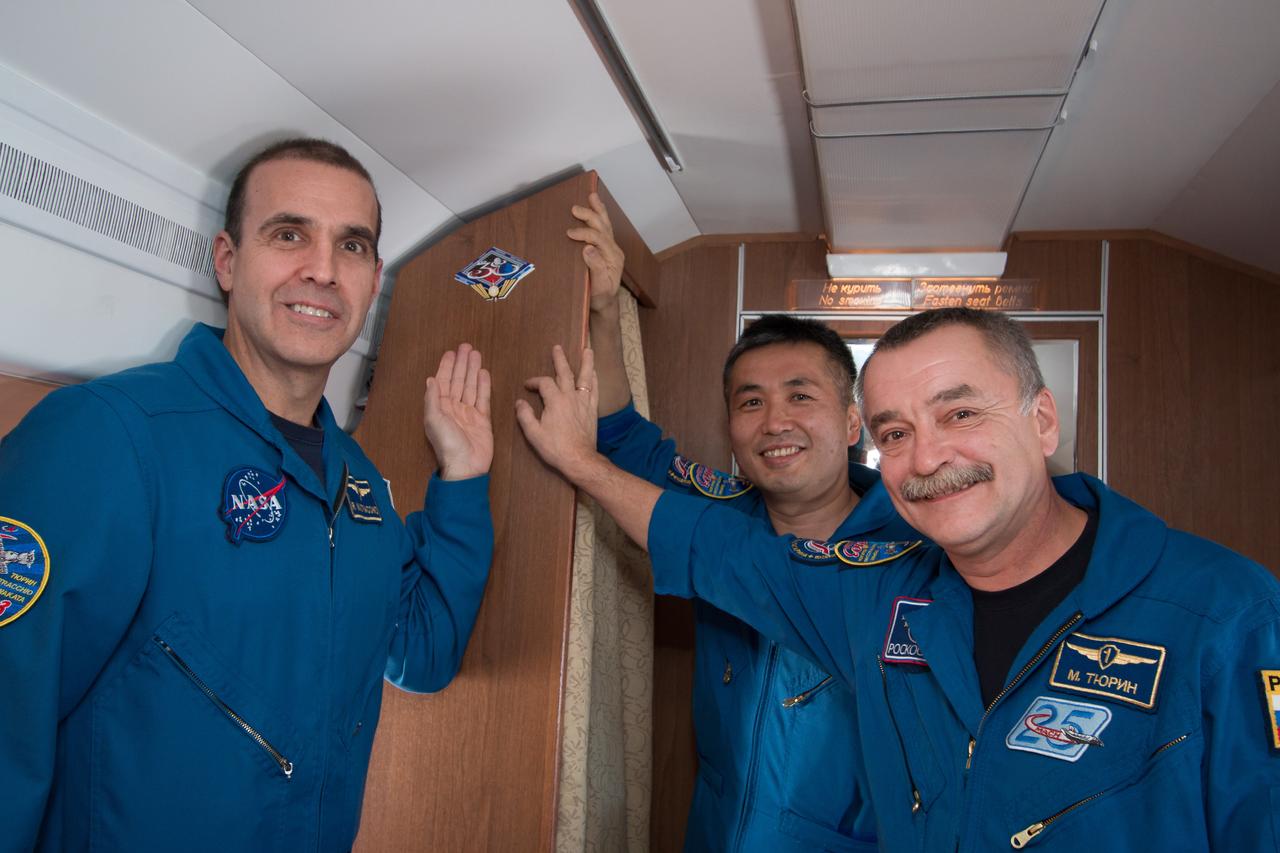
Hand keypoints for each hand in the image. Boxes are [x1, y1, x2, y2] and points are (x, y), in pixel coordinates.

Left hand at [423, 343, 492, 480]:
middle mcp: (454, 408)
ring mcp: (469, 413)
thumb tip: (430, 379)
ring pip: (471, 387)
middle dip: (461, 364)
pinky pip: (483, 399)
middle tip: (466, 347)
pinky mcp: (483, 420)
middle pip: (458, 381)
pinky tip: (484, 373)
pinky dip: (484, 386)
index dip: (446, 367)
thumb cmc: (447, 444)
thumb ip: (433, 399)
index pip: (443, 382)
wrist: (466, 466)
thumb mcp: (434, 420)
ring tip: (476, 354)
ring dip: (473, 370)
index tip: (451, 353)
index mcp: (440, 407)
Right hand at [515, 345, 598, 478]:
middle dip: (559, 359)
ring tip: (588, 350)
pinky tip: (594, 374)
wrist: (579, 459)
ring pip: (585, 377)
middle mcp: (570, 396)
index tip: (527, 386)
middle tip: (557, 347)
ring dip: (586, 362)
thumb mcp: (533, 433)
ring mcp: (584, 402)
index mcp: (555, 401)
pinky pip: (595, 390)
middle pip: (565, 372)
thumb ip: (525, 415)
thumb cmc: (555, 447)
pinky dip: (594, 380)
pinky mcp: (592, 410)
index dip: (534, 382)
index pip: (544, 383)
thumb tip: (520, 402)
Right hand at [567, 192, 624, 312]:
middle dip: (590, 215)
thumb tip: (588, 248)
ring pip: (605, 224)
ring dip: (598, 210)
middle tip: (575, 209)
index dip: (584, 234)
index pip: (599, 239)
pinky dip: (598, 216)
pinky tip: (594, 207)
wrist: (604, 304)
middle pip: (603, 227)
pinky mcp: (606, 248)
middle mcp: (614, 250)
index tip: (569, 234)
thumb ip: (596, 267)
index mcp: (614, 258)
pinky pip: (603, 228)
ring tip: (592, 196)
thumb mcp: (597, 286)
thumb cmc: (599, 297)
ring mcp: (611, 248)